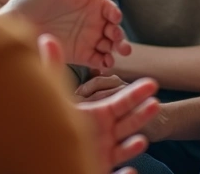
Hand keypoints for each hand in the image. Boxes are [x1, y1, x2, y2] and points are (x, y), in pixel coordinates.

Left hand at [0, 0, 130, 69]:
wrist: (12, 22)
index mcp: (90, 2)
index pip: (111, 10)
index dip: (115, 15)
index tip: (114, 18)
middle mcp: (91, 21)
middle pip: (114, 30)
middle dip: (120, 37)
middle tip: (119, 43)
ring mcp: (86, 38)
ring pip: (109, 46)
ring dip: (115, 51)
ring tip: (115, 55)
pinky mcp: (78, 55)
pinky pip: (97, 60)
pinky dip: (104, 62)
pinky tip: (104, 63)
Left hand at [38, 35, 158, 171]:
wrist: (44, 161)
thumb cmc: (51, 125)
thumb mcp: (55, 96)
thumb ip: (52, 67)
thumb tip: (46, 38)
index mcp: (97, 116)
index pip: (120, 103)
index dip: (135, 94)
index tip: (152, 82)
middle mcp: (104, 135)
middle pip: (127, 124)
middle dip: (141, 116)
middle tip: (155, 104)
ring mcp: (104, 154)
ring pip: (123, 150)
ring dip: (133, 146)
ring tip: (142, 141)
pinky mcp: (102, 170)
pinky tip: (130, 173)